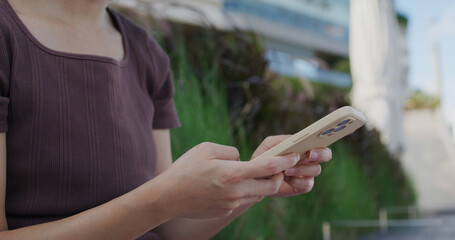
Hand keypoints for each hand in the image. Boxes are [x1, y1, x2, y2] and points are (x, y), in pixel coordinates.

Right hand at [154, 142, 299, 218]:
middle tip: (281, 166)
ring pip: (258, 194)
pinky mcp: (225, 211)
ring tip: (258, 172)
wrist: (167, 197)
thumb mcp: (207, 149)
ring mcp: (231, 204)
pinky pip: (242, 200)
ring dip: (262, 184)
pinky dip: (245, 191)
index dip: (284, 160)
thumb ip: (231, 152)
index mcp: (232, 173)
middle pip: (270, 186)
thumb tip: (243, 159)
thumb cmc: (185, 169)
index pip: (268, 166)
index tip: (294, 155)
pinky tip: (234, 183)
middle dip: (280, 175)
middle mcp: (235, 191)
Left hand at [251, 135, 331, 196]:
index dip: (323, 142)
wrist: (256, 177)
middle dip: (319, 154)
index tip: (312, 146)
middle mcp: (310, 159)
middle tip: (308, 155)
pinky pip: (307, 184)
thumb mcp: (270, 144)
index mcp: (304, 146)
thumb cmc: (264, 157)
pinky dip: (296, 181)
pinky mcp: (302, 186)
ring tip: (286, 170)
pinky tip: (285, 178)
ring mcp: (307, 173)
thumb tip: (296, 140)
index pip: (321, 142)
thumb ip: (282, 140)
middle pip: (326, 155)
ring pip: (316, 169)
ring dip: (301, 169)